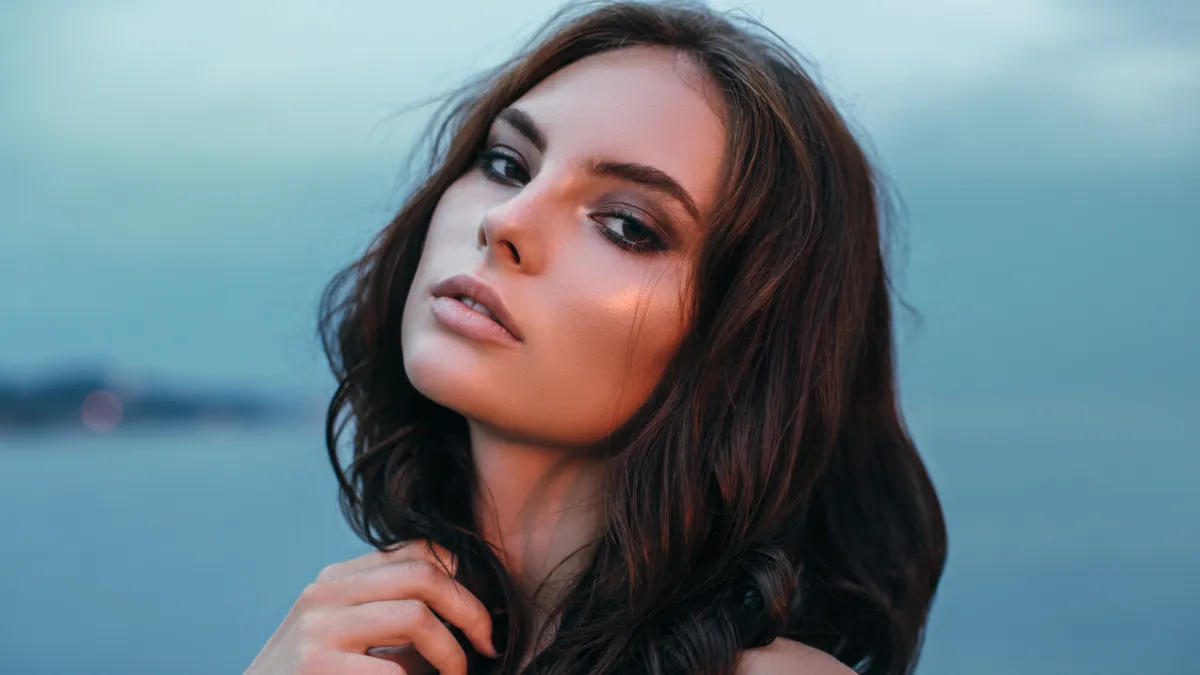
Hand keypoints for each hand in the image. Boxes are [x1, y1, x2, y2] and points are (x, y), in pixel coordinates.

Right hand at [244, 539, 498, 674]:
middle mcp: (324, 593)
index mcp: (337, 580)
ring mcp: (316, 628)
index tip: (480, 617)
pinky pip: (392, 671)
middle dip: (471, 611)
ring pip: (416, 616)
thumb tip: (470, 615)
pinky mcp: (313, 666)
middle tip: (487, 645)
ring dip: (452, 654)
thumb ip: (392, 617)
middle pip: (424, 575)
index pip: (417, 550)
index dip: (462, 578)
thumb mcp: (349, 638)